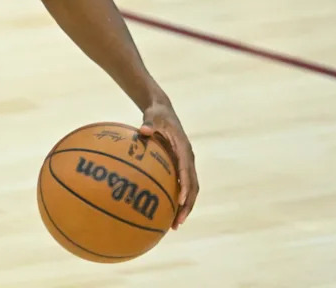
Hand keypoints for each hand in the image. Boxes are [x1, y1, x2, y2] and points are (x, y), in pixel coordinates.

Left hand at [138, 104, 197, 229]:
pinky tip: (165, 210)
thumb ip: (149, 123)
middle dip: (187, 205)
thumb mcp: (153, 115)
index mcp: (184, 148)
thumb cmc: (157, 114)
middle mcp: (188, 158)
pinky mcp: (179, 165)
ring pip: (189, 189)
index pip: (187, 171)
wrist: (162, 110)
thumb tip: (143, 131)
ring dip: (184, 206)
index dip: (186, 188)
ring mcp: (185, 163)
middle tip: (177, 222)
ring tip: (173, 224)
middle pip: (192, 186)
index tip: (181, 202)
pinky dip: (177, 198)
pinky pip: (181, 185)